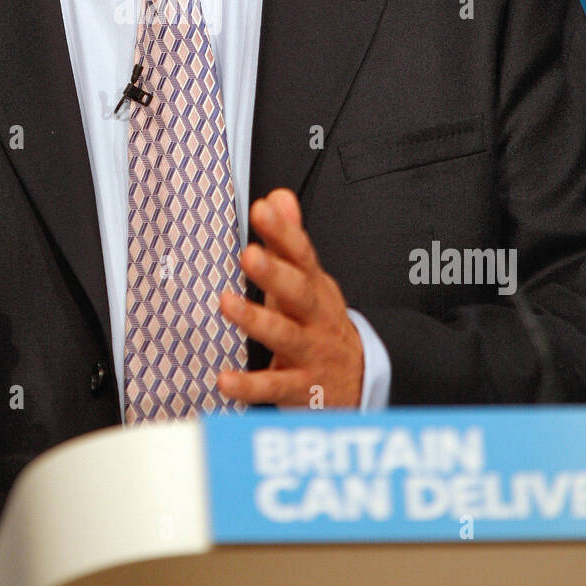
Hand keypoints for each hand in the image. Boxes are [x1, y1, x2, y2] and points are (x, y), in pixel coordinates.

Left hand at [217, 188, 362, 407]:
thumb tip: (278, 197)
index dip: (283, 231)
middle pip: (298, 292)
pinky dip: (248, 385)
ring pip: (284, 336)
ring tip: (227, 303)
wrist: (361, 380)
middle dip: (275, 273)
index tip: (262, 209)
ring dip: (256, 320)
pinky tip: (224, 380)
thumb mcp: (310, 279)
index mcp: (314, 287)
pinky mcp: (300, 388)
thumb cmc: (321, 322)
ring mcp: (309, 352)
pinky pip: (273, 387)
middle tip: (249, 254)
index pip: (301, 254)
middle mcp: (315, 317)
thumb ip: (289, 240)